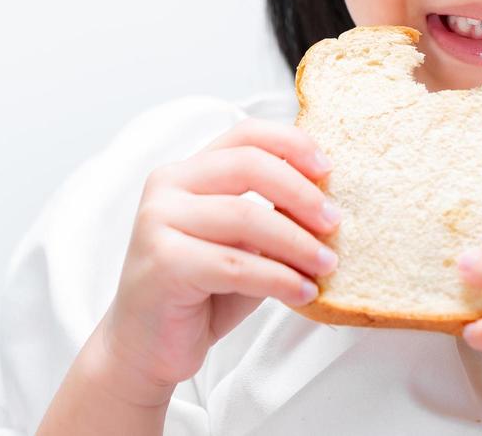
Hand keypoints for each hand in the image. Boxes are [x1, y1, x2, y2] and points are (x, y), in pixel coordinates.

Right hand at [95, 119, 341, 407]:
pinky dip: (278, 278)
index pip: (246, 134)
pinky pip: (235, 264)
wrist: (147, 347)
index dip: (292, 144)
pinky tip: (303, 292)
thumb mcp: (242, 245)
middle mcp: (168, 186)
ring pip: (246, 216)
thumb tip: (329, 201)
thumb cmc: (201, 292)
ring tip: (326, 264)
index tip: (328, 171)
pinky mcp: (162, 262)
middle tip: (334, 222)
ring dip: (297, 243)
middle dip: (301, 193)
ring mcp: (158, 221)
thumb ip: (271, 216)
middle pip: (248, 165)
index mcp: (188, 171)